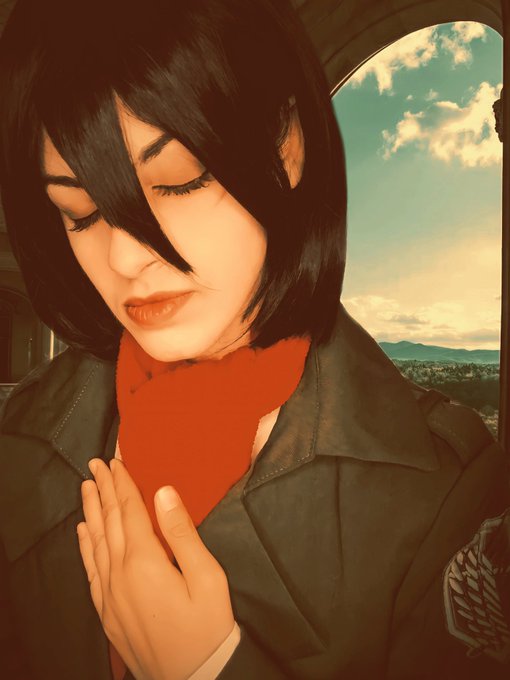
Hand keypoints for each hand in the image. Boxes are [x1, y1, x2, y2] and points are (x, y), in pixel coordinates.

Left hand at [77, 457, 234, 679]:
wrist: (193, 677)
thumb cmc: (207, 625)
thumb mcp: (206, 576)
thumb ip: (182, 532)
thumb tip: (163, 492)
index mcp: (145, 562)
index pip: (129, 511)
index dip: (123, 484)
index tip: (115, 461)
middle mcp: (120, 574)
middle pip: (109, 522)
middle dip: (104, 490)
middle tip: (95, 464)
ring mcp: (110, 595)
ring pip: (95, 543)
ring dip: (91, 511)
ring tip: (87, 488)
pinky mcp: (107, 611)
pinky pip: (90, 570)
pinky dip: (85, 546)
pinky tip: (83, 532)